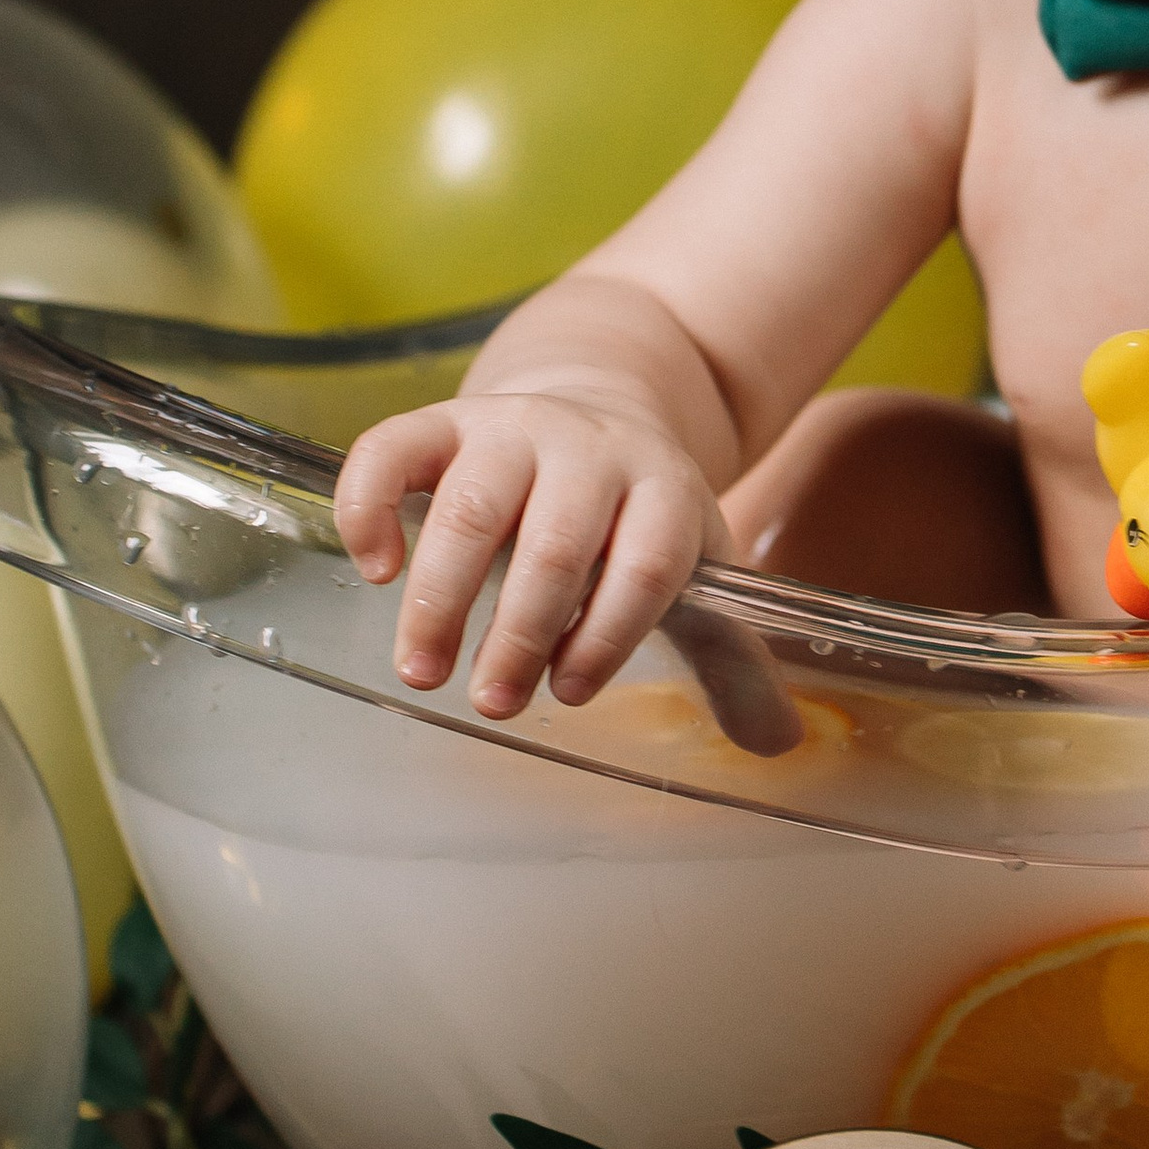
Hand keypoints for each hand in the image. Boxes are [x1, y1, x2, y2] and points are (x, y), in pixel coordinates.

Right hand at [332, 387, 725, 717]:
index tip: (572, 692)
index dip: (613, 628)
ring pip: (473, 504)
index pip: (649, 559)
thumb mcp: (695, 567)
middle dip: (521, 631)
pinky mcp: (444, 419)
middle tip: (492, 703)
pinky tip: (374, 570)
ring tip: (423, 672)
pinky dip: (371, 506)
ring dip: (442, 595)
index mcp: (664, 489)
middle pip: (557, 540)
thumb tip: (776, 745)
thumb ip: (730, 657)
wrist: (600, 403)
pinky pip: (394, 448)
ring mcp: (513, 427)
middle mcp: (592, 450)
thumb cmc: (639, 520)